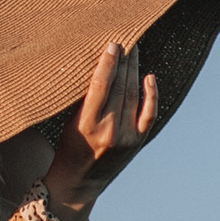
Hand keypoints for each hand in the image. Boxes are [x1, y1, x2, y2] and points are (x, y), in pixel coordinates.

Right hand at [43, 39, 158, 218]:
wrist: (80, 182)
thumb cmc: (68, 147)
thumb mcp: (68, 121)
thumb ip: (84, 98)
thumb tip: (100, 64)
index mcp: (87, 124)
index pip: (101, 85)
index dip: (108, 62)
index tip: (112, 43)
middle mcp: (110, 130)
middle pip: (120, 87)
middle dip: (124, 60)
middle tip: (127, 38)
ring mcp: (127, 137)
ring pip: (134, 95)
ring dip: (135, 70)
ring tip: (134, 50)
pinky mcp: (138, 142)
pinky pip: (149, 114)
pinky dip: (151, 94)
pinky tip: (149, 77)